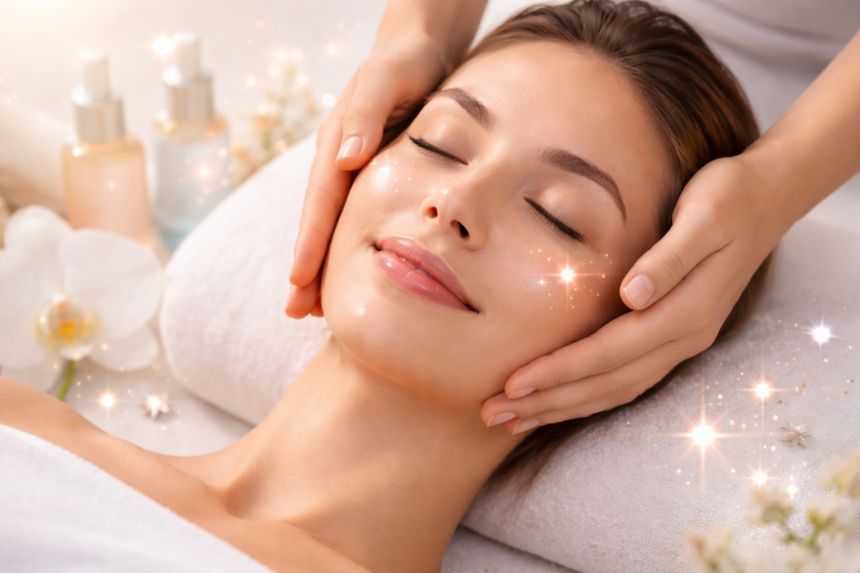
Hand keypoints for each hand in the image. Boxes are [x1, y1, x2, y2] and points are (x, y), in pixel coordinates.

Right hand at [286, 33, 448, 317]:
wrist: (420, 48)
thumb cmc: (405, 60)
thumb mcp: (387, 78)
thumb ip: (366, 114)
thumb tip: (343, 157)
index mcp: (337, 144)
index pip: (320, 202)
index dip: (310, 242)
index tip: (298, 280)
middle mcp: (339, 162)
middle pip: (319, 222)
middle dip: (306, 267)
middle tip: (298, 312)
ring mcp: (353, 171)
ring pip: (334, 226)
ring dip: (323, 266)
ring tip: (316, 309)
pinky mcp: (372, 176)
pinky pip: (355, 218)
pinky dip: (348, 248)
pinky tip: (354, 273)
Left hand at [481, 155, 787, 434]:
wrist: (767, 199)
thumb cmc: (728, 199)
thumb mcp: (704, 218)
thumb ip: (669, 259)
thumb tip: (633, 296)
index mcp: (685, 313)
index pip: (609, 353)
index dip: (560, 372)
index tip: (513, 384)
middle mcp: (683, 337)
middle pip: (606, 383)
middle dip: (548, 401)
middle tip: (493, 413)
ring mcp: (681, 342)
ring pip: (614, 390)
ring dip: (563, 407)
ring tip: (514, 419)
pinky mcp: (674, 337)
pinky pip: (626, 380)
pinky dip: (589, 396)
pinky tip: (560, 402)